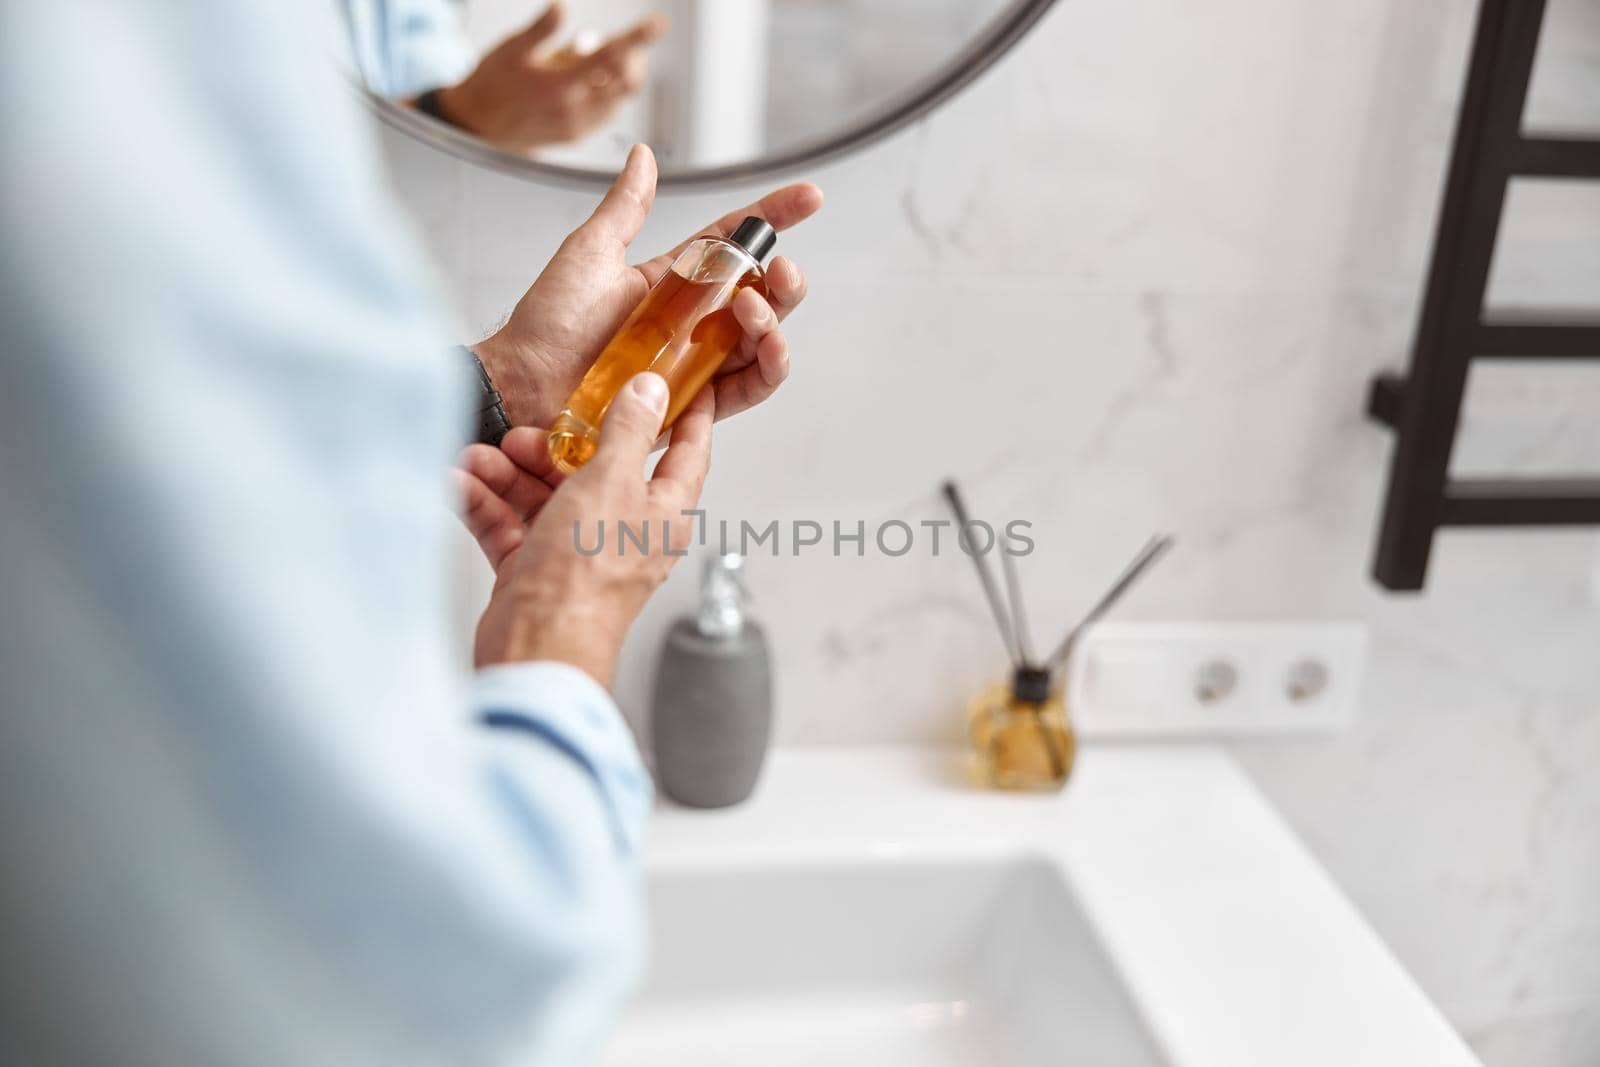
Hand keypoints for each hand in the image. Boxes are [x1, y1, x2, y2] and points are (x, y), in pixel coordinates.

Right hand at [436, 3, 666, 153]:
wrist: (476, 127)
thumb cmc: (491, 84)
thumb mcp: (512, 48)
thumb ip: (542, 29)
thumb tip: (563, 8)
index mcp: (559, 85)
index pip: (611, 58)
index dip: (638, 38)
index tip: (657, 24)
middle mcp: (574, 110)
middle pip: (626, 81)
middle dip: (632, 57)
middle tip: (624, 40)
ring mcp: (577, 126)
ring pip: (620, 99)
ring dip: (620, 75)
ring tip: (597, 58)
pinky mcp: (576, 135)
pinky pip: (607, 112)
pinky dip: (609, 92)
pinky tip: (590, 79)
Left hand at [472, 143, 821, 429]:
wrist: (522, 386)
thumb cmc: (546, 324)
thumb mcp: (590, 252)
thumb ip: (625, 208)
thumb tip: (643, 155)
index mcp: (671, 286)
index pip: (734, 246)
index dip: (772, 220)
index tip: (808, 197)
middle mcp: (691, 326)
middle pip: (762, 298)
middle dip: (784, 281)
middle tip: (778, 269)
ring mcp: (695, 365)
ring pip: (762, 344)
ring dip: (776, 322)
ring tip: (756, 309)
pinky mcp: (694, 405)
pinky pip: (747, 390)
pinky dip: (767, 369)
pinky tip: (763, 346)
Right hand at [473, 373, 712, 686]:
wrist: (537, 645)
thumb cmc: (586, 577)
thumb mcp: (612, 482)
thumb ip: (630, 432)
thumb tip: (652, 391)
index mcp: (662, 512)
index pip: (686, 454)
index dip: (689, 417)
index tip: (688, 384)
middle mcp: (624, 531)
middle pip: (596, 469)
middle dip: (553, 447)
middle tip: (523, 434)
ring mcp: (578, 551)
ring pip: (545, 495)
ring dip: (507, 474)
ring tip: (478, 458)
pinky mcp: (536, 570)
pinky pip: (511, 524)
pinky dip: (485, 504)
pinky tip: (458, 483)